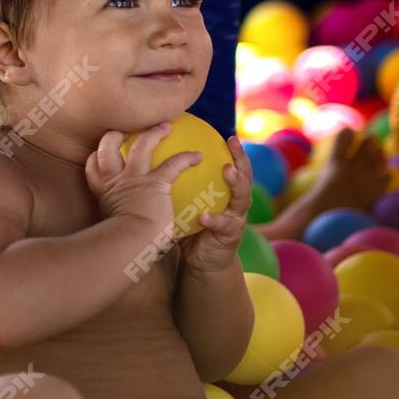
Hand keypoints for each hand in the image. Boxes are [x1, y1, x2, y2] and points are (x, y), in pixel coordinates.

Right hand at [86, 123, 201, 246]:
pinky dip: (187, 158)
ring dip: (154, 133)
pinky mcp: (156, 182)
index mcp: (104, 192)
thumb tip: (121, 234)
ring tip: (165, 126)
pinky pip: (174, 163)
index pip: (92, 167)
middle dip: (114, 135)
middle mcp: (115, 180)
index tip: (101, 153)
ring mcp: (134, 178)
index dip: (96, 156)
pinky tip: (198, 156)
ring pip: (141, 145)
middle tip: (125, 130)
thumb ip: (117, 223)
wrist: (128, 242)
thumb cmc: (120, 244)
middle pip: (107, 147)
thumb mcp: (111, 229)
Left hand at [180, 135, 254, 273]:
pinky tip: (205, 216)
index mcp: (226, 193)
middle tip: (234, 144)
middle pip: (245, 176)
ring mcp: (235, 219)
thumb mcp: (187, 204)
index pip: (233, 166)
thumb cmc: (191, 229)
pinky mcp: (230, 237)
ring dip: (236, 183)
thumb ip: (179, 187)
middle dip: (242, 158)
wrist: (202, 262)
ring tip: (228, 171)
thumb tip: (153, 162)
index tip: (229, 135)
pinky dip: (214, 220)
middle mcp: (235, 203)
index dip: (235, 151)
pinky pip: (223, 226)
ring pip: (242, 198)